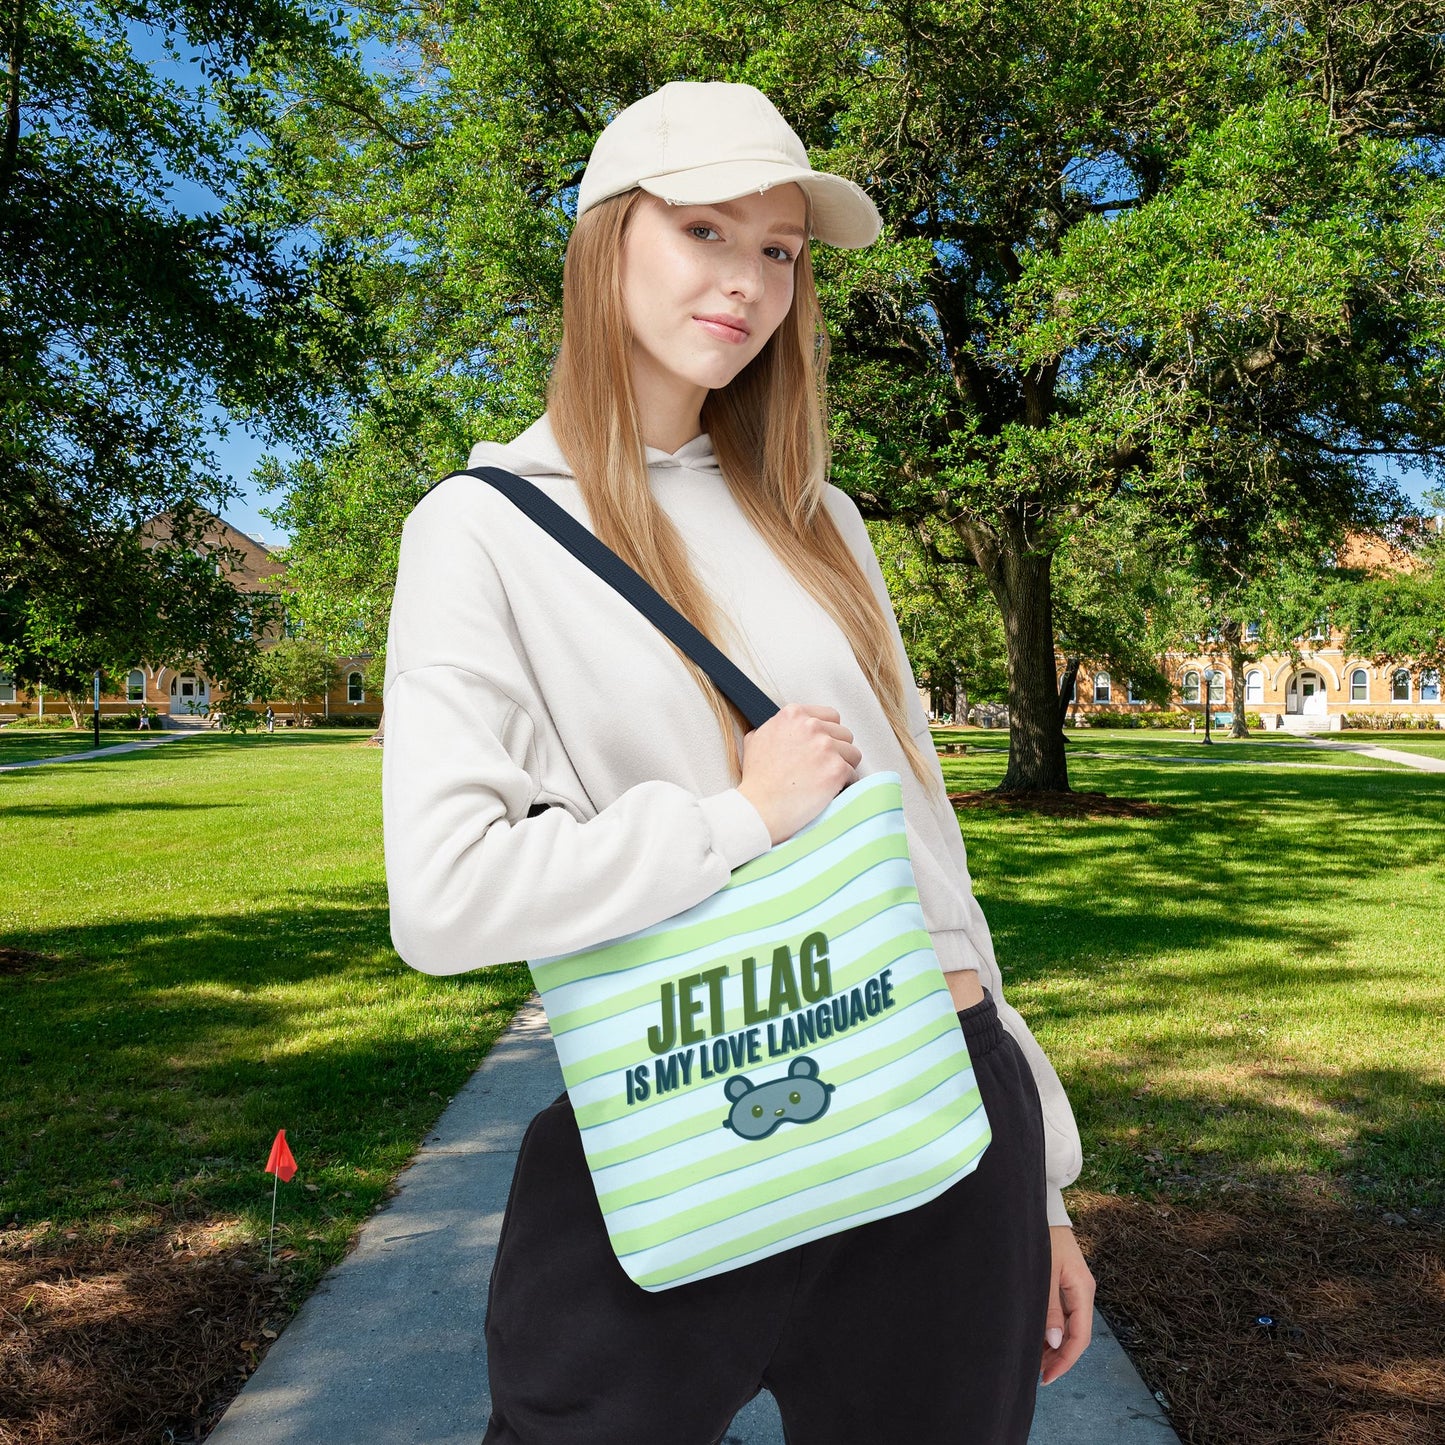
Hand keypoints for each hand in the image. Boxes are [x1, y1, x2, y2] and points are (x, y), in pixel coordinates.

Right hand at [737, 703, 860, 844]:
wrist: (759, 807)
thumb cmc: (757, 780)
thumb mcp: (756, 740)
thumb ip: (775, 727)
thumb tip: (783, 728)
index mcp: (793, 715)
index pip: (830, 716)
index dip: (827, 734)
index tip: (822, 747)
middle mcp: (811, 726)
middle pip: (844, 734)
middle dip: (837, 750)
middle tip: (823, 767)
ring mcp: (825, 747)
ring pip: (852, 753)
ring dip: (843, 766)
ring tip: (827, 779)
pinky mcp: (836, 769)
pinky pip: (853, 774)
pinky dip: (845, 784)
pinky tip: (830, 791)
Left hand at [1040, 1224, 1094, 1384]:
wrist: (1043, 1208)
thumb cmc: (1043, 1236)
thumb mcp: (1045, 1273)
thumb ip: (1050, 1307)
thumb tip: (1055, 1341)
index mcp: (1083, 1290)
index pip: (1079, 1337)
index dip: (1064, 1360)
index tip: (1047, 1377)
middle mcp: (1083, 1291)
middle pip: (1076, 1334)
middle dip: (1058, 1357)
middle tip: (1038, 1374)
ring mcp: (1075, 1286)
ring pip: (1069, 1325)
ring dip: (1054, 1344)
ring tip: (1035, 1360)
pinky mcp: (1066, 1281)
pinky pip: (1063, 1313)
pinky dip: (1051, 1328)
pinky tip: (1038, 1336)